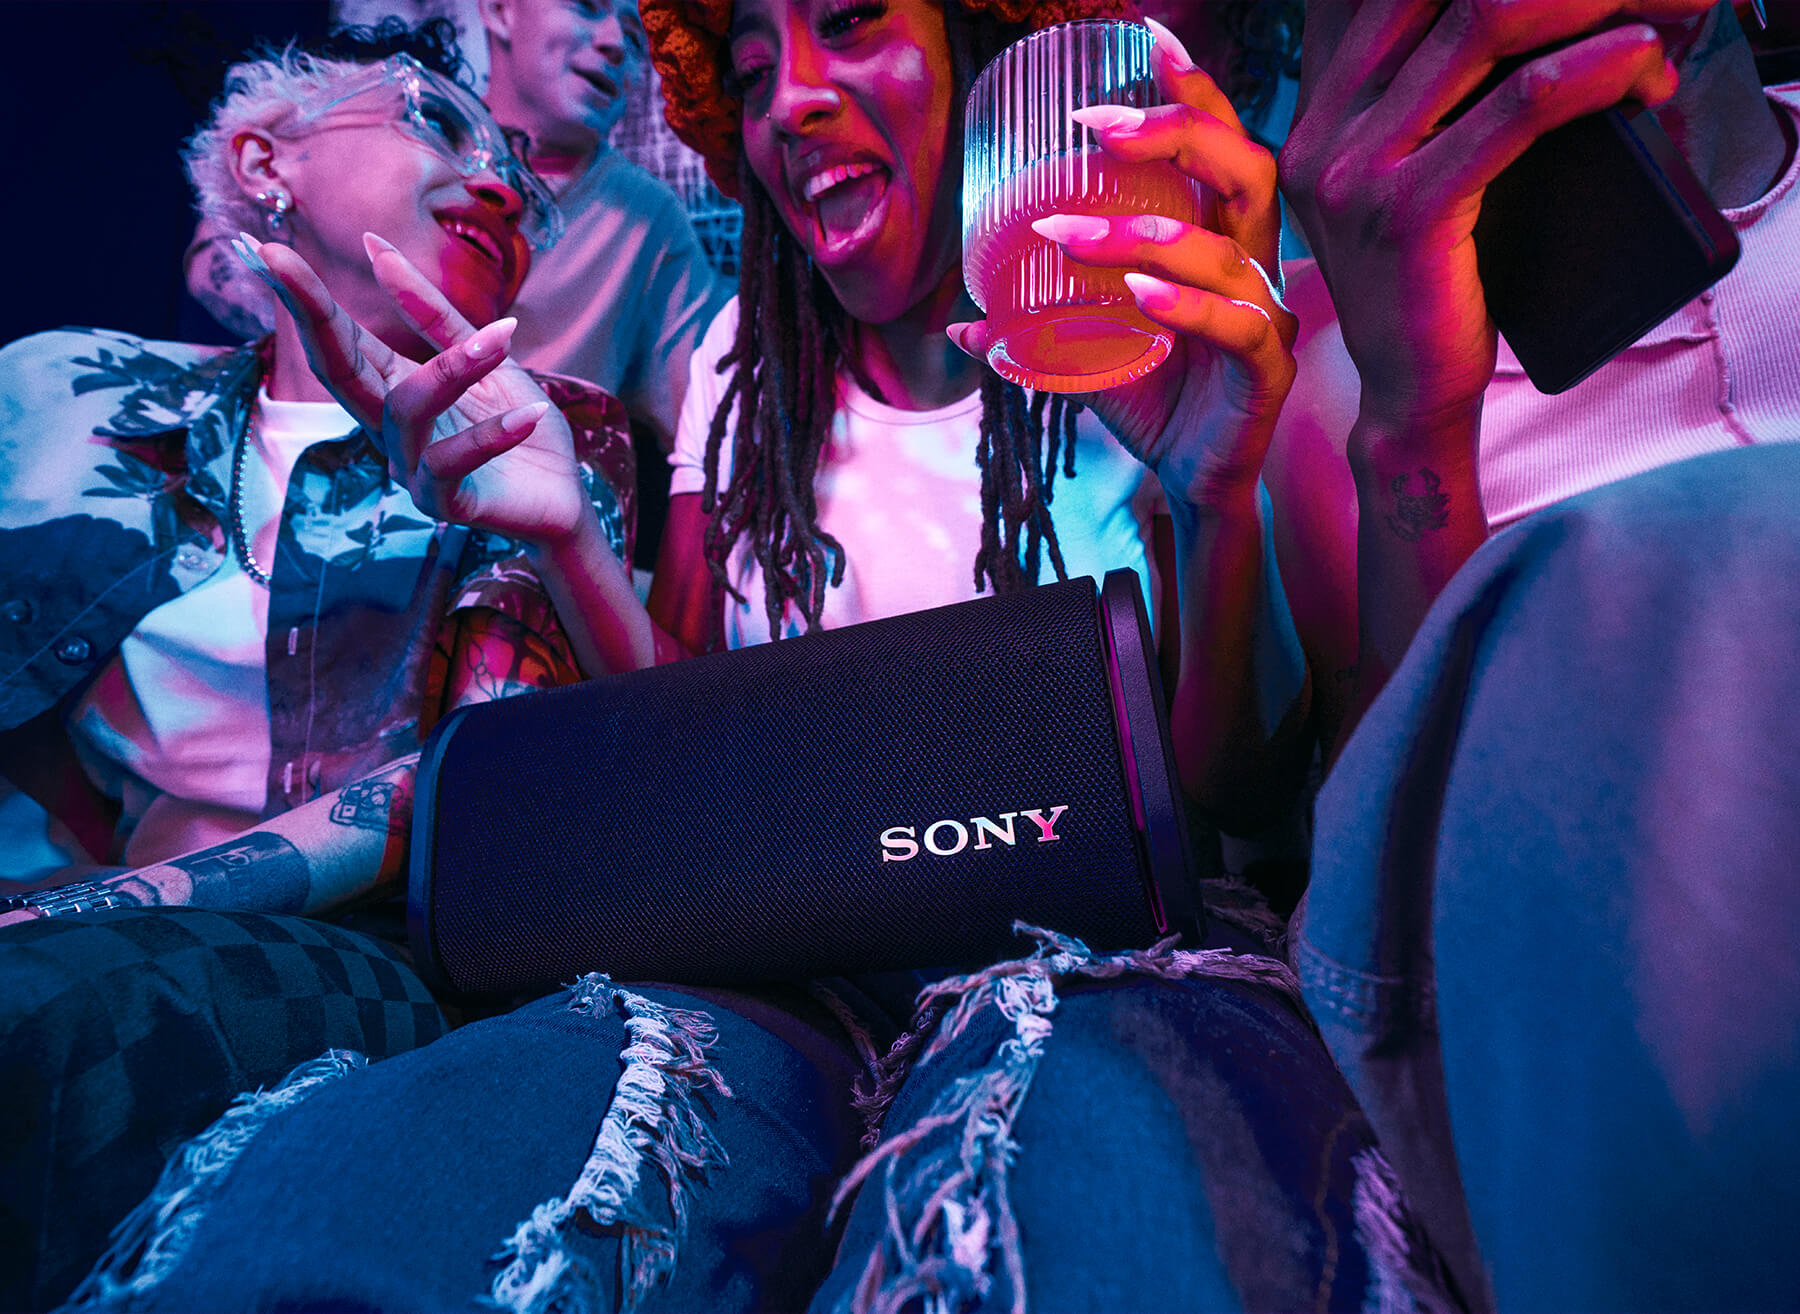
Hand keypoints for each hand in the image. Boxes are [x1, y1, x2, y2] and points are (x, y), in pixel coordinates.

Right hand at [235, 232, 591, 547]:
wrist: (564, 499)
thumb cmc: (520, 426)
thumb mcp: (482, 356)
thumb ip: (431, 311)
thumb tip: (375, 245)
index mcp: (390, 388)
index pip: (337, 339)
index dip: (302, 296)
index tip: (263, 247)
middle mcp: (389, 429)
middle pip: (338, 370)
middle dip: (311, 314)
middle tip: (279, 259)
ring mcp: (412, 469)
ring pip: (406, 410)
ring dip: (451, 368)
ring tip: (503, 337)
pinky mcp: (446, 506)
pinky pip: (453, 465)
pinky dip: (492, 436)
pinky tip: (531, 413)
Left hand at [950, 18, 1296, 508]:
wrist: (1191, 482)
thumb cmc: (1153, 400)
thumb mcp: (1084, 353)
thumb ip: (1031, 327)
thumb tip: (956, 317)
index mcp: (1219, 238)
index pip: (1219, 144)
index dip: (1189, 87)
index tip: (1139, 34)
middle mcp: (1252, 262)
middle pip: (1245, 167)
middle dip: (1176, 131)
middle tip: (1096, 125)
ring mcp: (1266, 314)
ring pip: (1220, 249)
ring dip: (1139, 232)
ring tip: (1065, 235)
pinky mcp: (1266, 370)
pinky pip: (1237, 324)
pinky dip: (1185, 305)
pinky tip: (1138, 293)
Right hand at [1277, 0, 1708, 432]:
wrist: (1410, 399)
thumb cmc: (1439, 287)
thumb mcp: (1426, 176)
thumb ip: (1449, 102)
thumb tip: (1558, 22)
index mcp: (1324, 112)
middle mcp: (1324, 131)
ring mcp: (1356, 173)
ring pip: (1483, 23)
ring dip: (1593, 1)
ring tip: (1663, 14)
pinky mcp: (1407, 216)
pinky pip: (1516, 107)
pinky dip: (1593, 70)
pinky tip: (1640, 64)